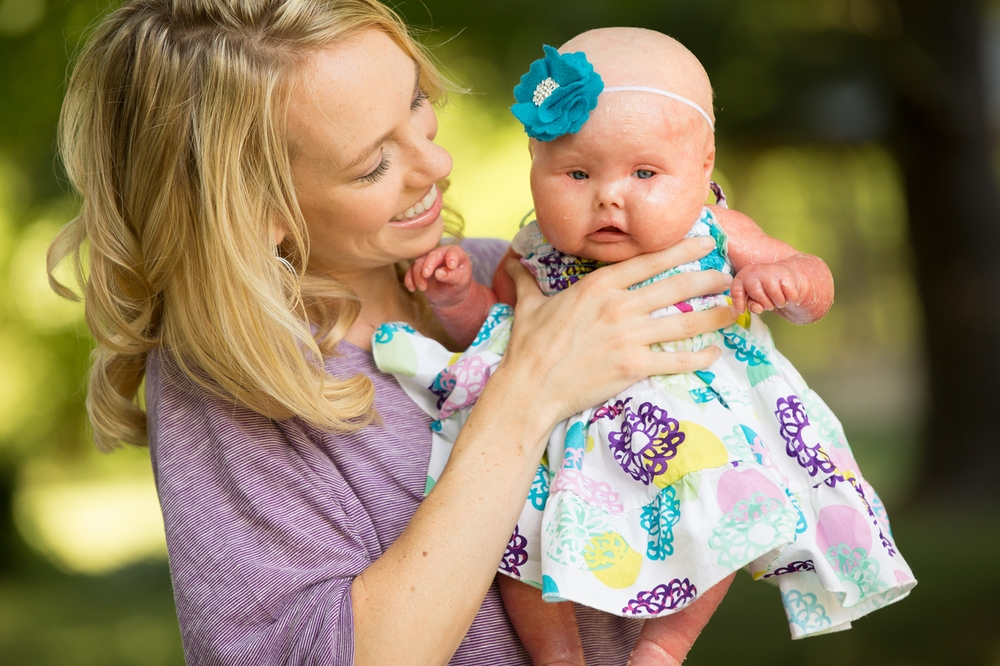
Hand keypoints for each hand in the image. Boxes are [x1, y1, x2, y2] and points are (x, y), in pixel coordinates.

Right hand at [404, 245, 472, 307]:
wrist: (448, 295)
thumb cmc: (458, 286)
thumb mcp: (459, 283)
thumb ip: (452, 276)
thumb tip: (439, 273)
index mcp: (456, 254)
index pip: (454, 252)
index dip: (452, 257)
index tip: (451, 266)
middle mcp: (441, 253)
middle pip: (433, 255)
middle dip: (428, 265)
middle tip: (426, 275)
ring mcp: (428, 260)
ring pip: (419, 262)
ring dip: (418, 275)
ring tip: (423, 288)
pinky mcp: (418, 268)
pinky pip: (410, 270)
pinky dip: (409, 279)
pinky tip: (412, 288)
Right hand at [496, 236, 738, 423]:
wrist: (529, 388)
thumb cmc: (529, 347)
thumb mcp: (528, 306)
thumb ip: (527, 280)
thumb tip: (512, 262)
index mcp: (598, 287)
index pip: (648, 261)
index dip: (681, 250)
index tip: (704, 243)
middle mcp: (618, 307)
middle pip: (674, 288)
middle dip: (707, 279)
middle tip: (727, 275)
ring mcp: (628, 337)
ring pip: (684, 323)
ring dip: (713, 316)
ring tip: (732, 309)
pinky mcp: (633, 367)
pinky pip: (676, 360)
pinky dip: (700, 357)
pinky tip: (715, 353)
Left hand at [730, 263, 803, 314]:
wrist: (784, 277)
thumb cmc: (765, 291)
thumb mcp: (754, 298)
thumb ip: (752, 305)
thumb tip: (757, 308)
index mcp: (742, 278)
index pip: (736, 290)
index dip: (738, 302)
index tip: (742, 311)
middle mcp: (754, 272)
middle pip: (758, 297)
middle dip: (766, 305)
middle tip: (770, 302)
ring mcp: (770, 271)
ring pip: (776, 297)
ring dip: (779, 303)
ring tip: (778, 297)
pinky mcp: (786, 274)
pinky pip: (790, 295)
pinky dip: (791, 299)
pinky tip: (787, 293)